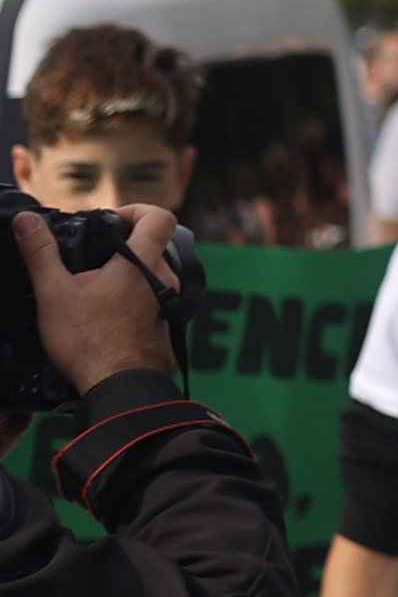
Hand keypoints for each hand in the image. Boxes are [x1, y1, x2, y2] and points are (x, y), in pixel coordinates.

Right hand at [12, 199, 182, 389]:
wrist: (118, 386)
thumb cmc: (88, 340)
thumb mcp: (54, 292)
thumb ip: (41, 252)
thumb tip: (27, 220)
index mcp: (143, 262)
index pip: (160, 216)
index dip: (137, 210)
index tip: (110, 221)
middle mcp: (165, 278)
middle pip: (154, 244)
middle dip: (124, 245)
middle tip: (92, 257)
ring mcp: (170, 302)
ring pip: (152, 273)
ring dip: (127, 273)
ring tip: (93, 288)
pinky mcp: (167, 323)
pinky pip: (154, 298)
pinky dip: (133, 296)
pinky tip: (106, 312)